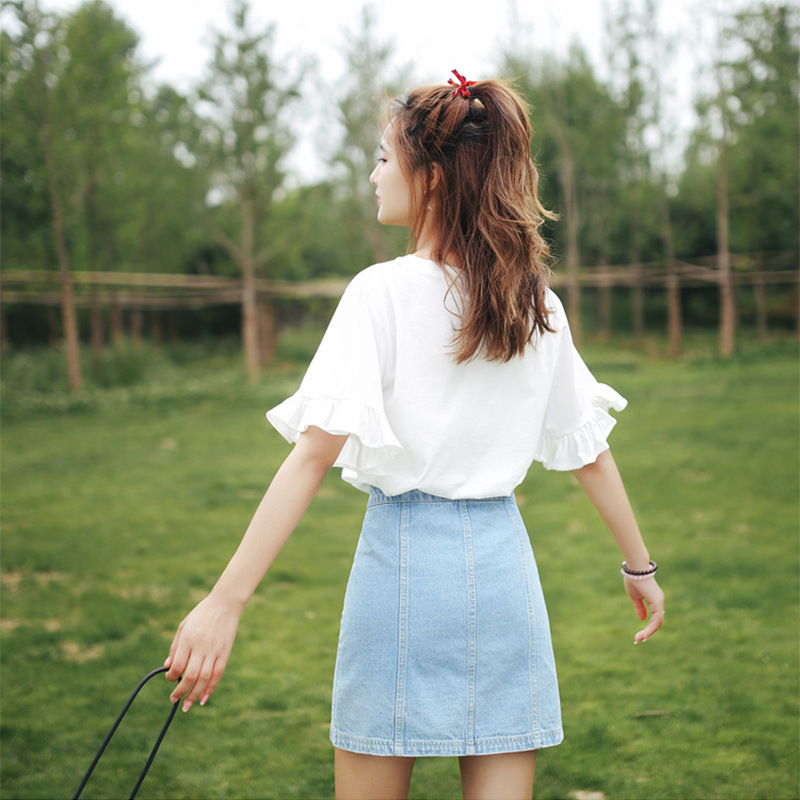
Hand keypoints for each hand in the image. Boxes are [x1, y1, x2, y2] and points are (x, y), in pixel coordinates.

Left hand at [164, 591, 242, 711]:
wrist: (225, 603)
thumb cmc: (201, 613)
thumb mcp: (184, 625)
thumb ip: (175, 647)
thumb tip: (167, 667)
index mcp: (188, 638)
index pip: (177, 665)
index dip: (171, 676)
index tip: (170, 678)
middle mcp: (201, 646)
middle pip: (190, 676)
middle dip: (180, 691)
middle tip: (174, 699)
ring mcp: (215, 650)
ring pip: (204, 679)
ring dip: (194, 695)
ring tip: (187, 705)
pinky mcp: (225, 652)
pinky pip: (217, 674)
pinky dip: (210, 688)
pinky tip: (203, 699)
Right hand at [624, 576, 664, 644]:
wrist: (635, 569)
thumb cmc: (634, 580)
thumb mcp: (635, 597)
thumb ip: (639, 607)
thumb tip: (642, 619)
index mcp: (654, 600)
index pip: (655, 618)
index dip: (648, 628)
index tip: (639, 635)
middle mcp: (659, 602)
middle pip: (657, 622)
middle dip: (648, 632)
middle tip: (638, 640)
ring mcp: (659, 602)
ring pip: (657, 623)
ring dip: (648, 632)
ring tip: (639, 639)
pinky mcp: (657, 602)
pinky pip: (656, 619)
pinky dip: (651, 628)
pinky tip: (644, 633)